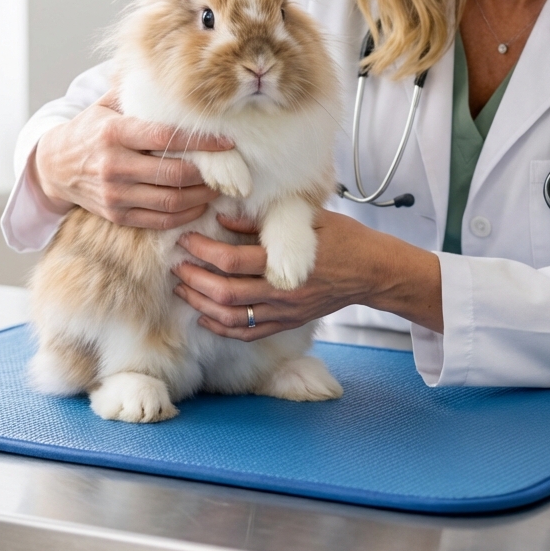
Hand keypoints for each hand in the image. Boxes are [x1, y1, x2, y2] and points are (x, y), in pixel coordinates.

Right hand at [34, 90, 232, 229]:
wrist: (54, 165)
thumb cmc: (90, 129)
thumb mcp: (106, 105)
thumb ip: (137, 91)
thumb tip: (168, 66)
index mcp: (114, 133)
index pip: (166, 137)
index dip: (201, 141)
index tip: (227, 141)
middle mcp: (113, 165)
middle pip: (173, 173)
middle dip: (207, 172)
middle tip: (228, 167)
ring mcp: (114, 194)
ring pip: (170, 200)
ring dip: (201, 196)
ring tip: (219, 186)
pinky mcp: (116, 215)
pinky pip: (159, 221)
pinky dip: (185, 215)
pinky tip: (199, 204)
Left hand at [173, 209, 442, 337]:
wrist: (372, 271)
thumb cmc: (343, 238)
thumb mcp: (309, 219)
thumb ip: (265, 222)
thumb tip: (225, 217)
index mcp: (286, 263)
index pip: (233, 262)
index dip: (204, 251)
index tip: (188, 239)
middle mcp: (282, 293)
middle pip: (225, 293)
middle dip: (195, 280)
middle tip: (177, 265)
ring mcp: (284, 313)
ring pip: (231, 318)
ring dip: (201, 304)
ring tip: (183, 289)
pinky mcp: (288, 323)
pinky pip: (248, 333)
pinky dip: (221, 328)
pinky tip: (205, 316)